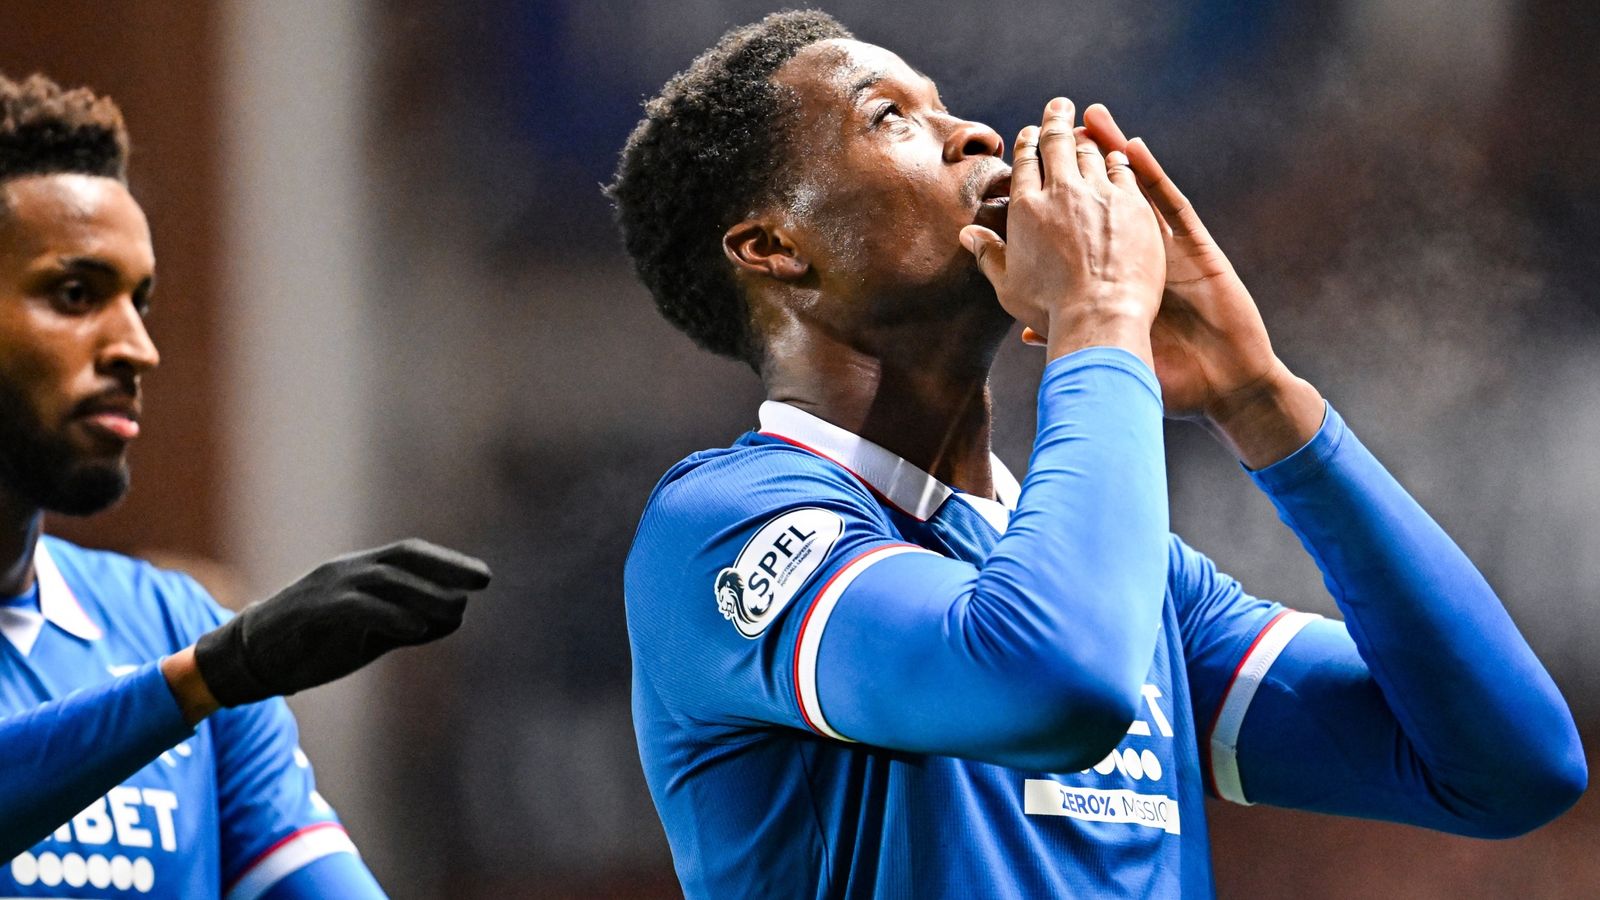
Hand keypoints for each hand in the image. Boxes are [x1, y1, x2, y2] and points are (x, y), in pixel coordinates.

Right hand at [193, 539, 491, 706]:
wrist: (252, 658)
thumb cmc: (314, 644)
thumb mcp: (369, 633)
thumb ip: (408, 622)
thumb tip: (456, 615)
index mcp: (360, 571)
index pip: (409, 554)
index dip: (447, 561)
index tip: (481, 576)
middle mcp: (346, 570)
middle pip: (403, 558)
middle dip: (446, 567)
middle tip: (483, 581)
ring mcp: (327, 588)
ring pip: (384, 580)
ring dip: (424, 596)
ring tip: (456, 611)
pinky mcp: (311, 613)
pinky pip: (355, 609)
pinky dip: (389, 616)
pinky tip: (416, 630)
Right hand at [961, 97, 1164, 364]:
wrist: (1100, 318)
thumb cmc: (1051, 309)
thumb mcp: (1008, 286)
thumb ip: (988, 255)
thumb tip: (967, 234)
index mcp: (1026, 208)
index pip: (1024, 162)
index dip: (1027, 142)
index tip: (1029, 132)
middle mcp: (1060, 191)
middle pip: (1056, 143)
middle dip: (1056, 120)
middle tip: (1058, 105)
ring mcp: (1099, 193)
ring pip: (1091, 152)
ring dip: (1086, 137)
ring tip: (1086, 129)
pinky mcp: (1132, 203)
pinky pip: (1123, 169)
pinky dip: (1117, 158)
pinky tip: (1117, 155)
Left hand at [1024, 104, 1323, 465]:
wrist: (1223, 386)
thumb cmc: (1170, 379)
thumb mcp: (1116, 354)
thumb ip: (1073, 335)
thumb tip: (1026, 332)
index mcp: (1118, 280)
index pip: (1082, 230)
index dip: (1059, 199)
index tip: (1029, 168)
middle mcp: (1140, 258)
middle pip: (1103, 198)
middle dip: (1081, 162)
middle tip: (1051, 123)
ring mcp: (1168, 249)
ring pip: (1135, 192)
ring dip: (1113, 153)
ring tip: (1089, 118)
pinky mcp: (1195, 248)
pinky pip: (1171, 207)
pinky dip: (1151, 178)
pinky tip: (1132, 151)